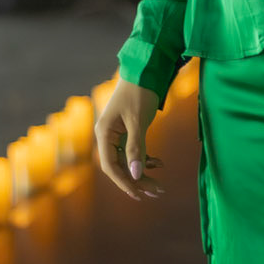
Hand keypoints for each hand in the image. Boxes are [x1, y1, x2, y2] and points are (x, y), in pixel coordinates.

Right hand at [95, 77, 164, 202]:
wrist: (144, 69)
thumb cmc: (140, 92)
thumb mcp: (138, 121)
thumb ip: (136, 148)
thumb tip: (136, 174)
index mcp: (104, 133)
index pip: (110, 166)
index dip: (124, 182)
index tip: (140, 194)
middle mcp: (107, 135)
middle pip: (119, 166)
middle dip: (137, 180)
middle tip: (157, 192)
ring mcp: (116, 133)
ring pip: (127, 161)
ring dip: (142, 172)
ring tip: (159, 185)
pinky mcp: (126, 130)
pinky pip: (133, 151)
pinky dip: (145, 158)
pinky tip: (159, 163)